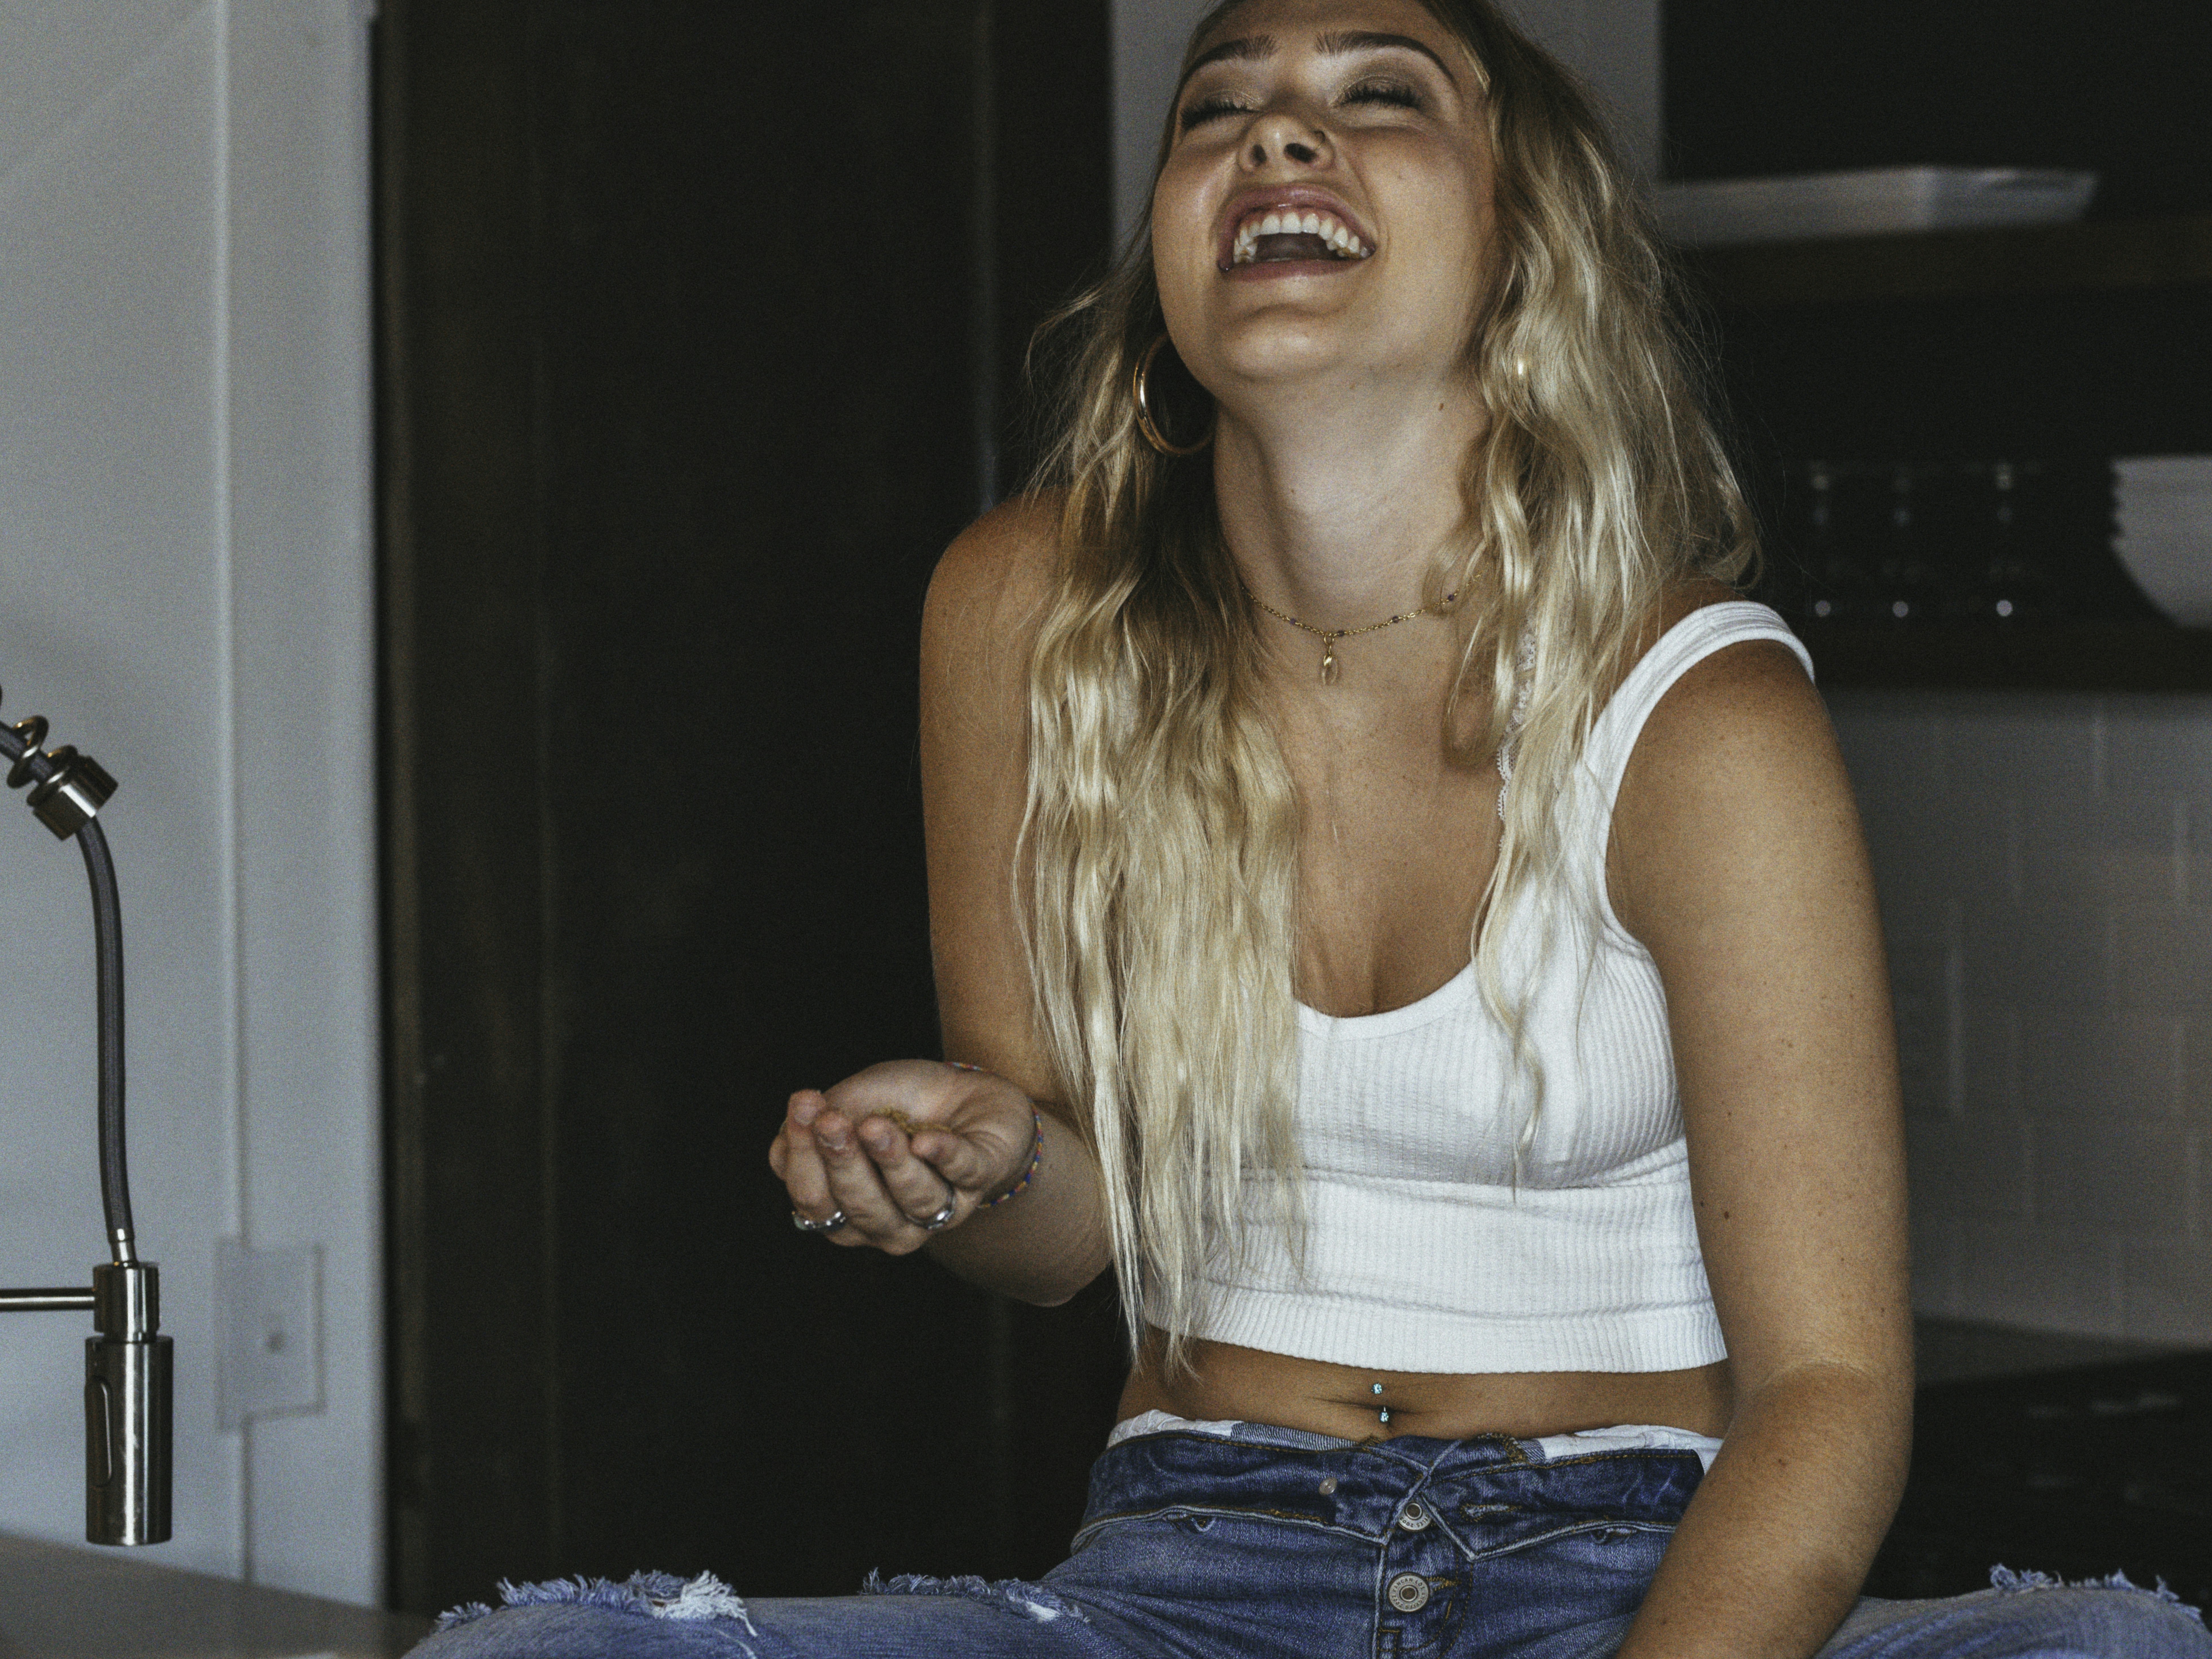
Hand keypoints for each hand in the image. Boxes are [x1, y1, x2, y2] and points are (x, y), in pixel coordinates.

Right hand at [768, 1059, 1037, 1253]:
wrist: (964, 1090)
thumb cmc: (897, 1103)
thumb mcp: (850, 1103)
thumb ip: (817, 1127)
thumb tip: (780, 1148)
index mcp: (849, 1210)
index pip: (815, 1200)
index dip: (803, 1157)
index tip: (804, 1104)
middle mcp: (892, 1223)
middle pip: (860, 1208)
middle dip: (842, 1163)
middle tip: (831, 1119)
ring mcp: (939, 1207)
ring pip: (913, 1198)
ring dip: (890, 1160)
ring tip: (874, 1125)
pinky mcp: (980, 1179)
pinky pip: (964, 1174)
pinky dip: (945, 1157)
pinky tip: (926, 1141)